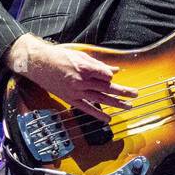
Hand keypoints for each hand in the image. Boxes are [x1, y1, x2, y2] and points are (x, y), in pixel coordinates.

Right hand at [8, 34, 138, 122]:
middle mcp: (81, 80)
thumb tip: (114, 70)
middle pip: (107, 88)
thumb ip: (98, 65)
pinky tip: (107, 118)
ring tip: (128, 106)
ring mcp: (76, 91)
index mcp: (84, 67)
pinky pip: (86, 108)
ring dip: (115, 103)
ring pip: (100, 99)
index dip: (112, 77)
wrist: (39, 64)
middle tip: (135, 95)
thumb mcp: (80, 55)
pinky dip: (97, 114)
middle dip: (123, 92)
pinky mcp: (70, 98)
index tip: (117, 79)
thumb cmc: (59, 56)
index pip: (105, 75)